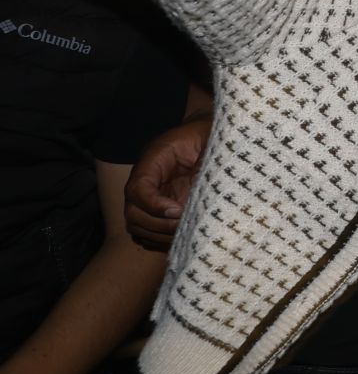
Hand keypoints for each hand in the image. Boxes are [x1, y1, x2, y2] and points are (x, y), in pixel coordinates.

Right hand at [124, 118, 210, 250]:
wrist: (202, 134)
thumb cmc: (205, 135)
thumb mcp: (208, 139)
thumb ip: (205, 162)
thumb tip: (207, 190)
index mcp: (153, 160)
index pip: (137, 189)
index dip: (153, 205)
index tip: (178, 210)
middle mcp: (145, 181)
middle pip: (132, 213)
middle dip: (158, 224)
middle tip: (185, 223)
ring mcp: (148, 197)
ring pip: (137, 226)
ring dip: (160, 235)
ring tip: (188, 231)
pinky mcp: (156, 210)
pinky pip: (148, 232)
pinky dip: (161, 239)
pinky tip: (184, 235)